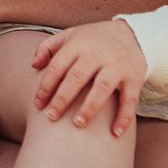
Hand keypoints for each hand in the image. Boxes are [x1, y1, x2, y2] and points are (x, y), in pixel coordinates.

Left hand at [30, 20, 145, 136]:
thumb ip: (47, 47)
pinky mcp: (134, 77)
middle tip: (51, 117)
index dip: (46, 86)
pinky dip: (124, 117)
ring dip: (90, 107)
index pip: (57, 66)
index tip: (38, 105)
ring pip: (102, 88)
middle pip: (77, 77)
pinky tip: (115, 133)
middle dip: (62, 98)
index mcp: (78, 44)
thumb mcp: (69, 35)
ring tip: (77, 123)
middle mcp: (97, 53)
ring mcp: (116, 65)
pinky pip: (130, 99)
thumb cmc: (92, 39)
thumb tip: (33, 66)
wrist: (131, 33)